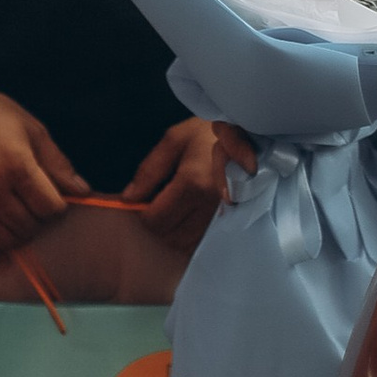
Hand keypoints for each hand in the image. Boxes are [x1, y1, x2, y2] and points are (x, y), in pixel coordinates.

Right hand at [0, 68, 89, 255]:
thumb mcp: (31, 129)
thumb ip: (57, 163)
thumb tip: (82, 191)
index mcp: (17, 166)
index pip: (50, 208)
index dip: (57, 207)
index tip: (52, 197)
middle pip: (28, 226)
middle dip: (38, 221)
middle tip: (34, 207)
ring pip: (5, 239)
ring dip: (19, 236)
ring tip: (19, 220)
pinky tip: (2, 254)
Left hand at [124, 115, 255, 252]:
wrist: (248, 134)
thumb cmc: (207, 133)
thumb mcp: (173, 141)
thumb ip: (149, 171)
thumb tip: (128, 198)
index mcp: (193, 182)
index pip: (156, 219)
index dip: (143, 214)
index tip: (142, 202)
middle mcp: (209, 204)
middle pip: (170, 236)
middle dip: (157, 224)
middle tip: (156, 204)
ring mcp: (223, 215)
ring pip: (186, 242)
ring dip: (173, 231)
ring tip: (172, 208)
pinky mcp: (232, 220)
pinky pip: (202, 241)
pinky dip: (189, 234)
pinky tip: (187, 216)